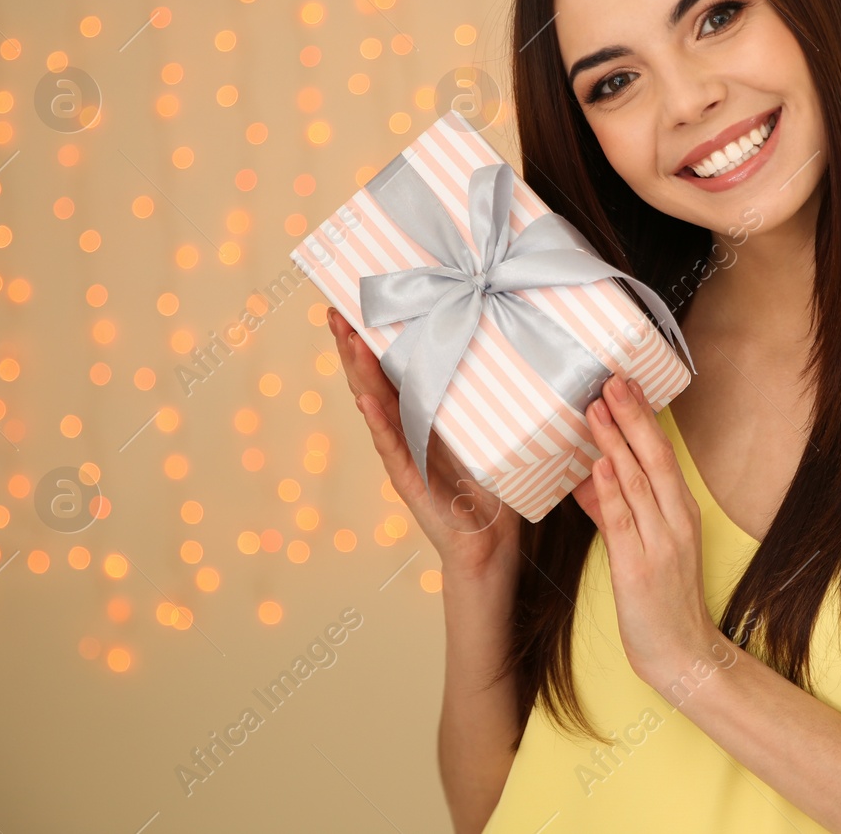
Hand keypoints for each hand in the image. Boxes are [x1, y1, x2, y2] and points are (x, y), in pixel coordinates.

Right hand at [328, 308, 520, 582]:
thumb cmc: (492, 480)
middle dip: (352, 344)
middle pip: (371, 380)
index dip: (373, 337)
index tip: (359, 302)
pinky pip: (392, 446)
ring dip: (359, 373)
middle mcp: (405, 429)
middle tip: (336, 309)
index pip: (390, 368)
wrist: (491, 539)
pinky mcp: (409, 479)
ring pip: (374, 406)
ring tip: (346, 339)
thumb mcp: (488, 425)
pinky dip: (378, 423)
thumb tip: (505, 342)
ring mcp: (402, 453)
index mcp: (421, 413)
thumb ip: (483, 392)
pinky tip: (365, 402)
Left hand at [572, 374, 724, 693]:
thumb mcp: (642, 547)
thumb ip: (615, 510)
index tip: (625, 385)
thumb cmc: (662, 602)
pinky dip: (611, 492)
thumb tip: (589, 475)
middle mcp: (675, 522)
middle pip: (654, 459)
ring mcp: (660, 544)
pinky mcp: (639, 568)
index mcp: (681, 513)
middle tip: (613, 380)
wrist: (683, 654)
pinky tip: (600, 466)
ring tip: (597, 409)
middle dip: (632, 417)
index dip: (643, 419)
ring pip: (638, 482)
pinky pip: (623, 523)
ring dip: (616, 443)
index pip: (661, 456)